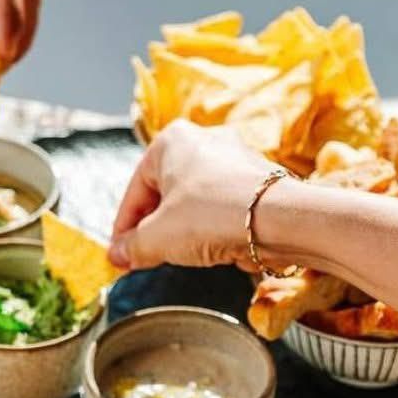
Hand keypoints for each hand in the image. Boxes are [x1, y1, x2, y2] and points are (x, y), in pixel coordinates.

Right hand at [109, 121, 282, 270]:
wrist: (279, 220)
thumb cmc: (212, 216)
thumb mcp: (157, 238)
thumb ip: (132, 247)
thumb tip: (119, 255)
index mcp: (171, 141)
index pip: (135, 191)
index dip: (124, 229)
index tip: (121, 255)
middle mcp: (204, 140)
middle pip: (165, 194)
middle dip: (154, 228)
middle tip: (146, 258)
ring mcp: (235, 158)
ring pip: (195, 200)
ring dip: (184, 229)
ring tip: (181, 255)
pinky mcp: (258, 180)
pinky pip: (223, 206)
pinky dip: (213, 227)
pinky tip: (214, 248)